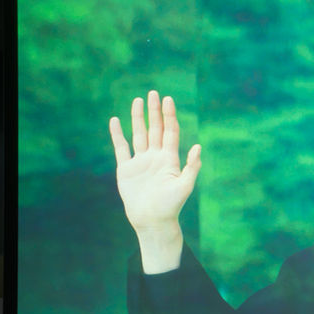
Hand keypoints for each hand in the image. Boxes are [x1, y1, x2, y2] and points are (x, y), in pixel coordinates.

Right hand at [110, 90, 200, 272]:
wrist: (152, 220)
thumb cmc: (171, 206)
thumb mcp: (184, 186)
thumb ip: (191, 167)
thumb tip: (198, 147)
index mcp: (170, 159)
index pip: (170, 132)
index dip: (169, 116)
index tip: (169, 100)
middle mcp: (155, 157)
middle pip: (155, 129)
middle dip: (155, 112)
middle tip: (154, 93)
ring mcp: (140, 161)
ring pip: (139, 134)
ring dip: (138, 118)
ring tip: (138, 100)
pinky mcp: (126, 169)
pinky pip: (121, 147)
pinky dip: (117, 134)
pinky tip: (115, 120)